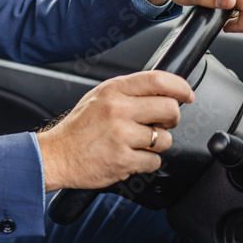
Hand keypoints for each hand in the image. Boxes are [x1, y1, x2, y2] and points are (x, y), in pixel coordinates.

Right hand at [36, 71, 193, 191]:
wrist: (56, 155)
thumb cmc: (78, 129)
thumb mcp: (98, 97)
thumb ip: (127, 92)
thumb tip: (162, 92)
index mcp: (113, 91)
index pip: (158, 80)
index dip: (180, 87)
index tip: (187, 95)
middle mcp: (118, 110)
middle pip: (170, 109)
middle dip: (172, 119)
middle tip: (161, 124)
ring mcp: (121, 136)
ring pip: (165, 139)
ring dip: (157, 144)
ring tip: (137, 144)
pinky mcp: (124, 161)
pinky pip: (154, 161)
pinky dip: (146, 162)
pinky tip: (130, 157)